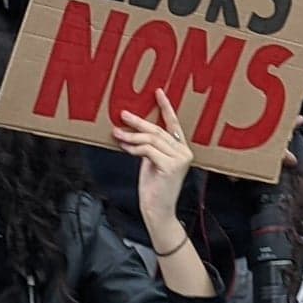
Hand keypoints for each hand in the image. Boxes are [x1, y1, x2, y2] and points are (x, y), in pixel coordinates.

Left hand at [114, 90, 193, 237]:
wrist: (158, 210)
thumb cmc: (154, 189)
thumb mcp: (151, 162)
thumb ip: (149, 148)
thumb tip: (134, 133)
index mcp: (182, 149)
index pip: (173, 124)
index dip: (165, 107)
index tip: (158, 92)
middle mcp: (184, 152)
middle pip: (158, 130)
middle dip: (138, 121)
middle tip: (123, 114)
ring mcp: (180, 158)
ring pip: (151, 139)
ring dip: (131, 136)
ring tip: (117, 133)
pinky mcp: (172, 166)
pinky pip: (148, 150)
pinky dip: (134, 147)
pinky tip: (124, 147)